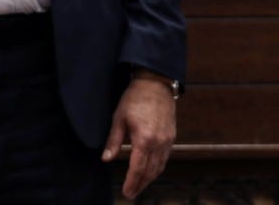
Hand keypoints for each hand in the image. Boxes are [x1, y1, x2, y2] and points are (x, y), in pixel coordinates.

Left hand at [102, 74, 177, 199]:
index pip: (138, 168)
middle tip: (131, 194)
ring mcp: (168, 139)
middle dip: (141, 184)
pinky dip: (158, 167)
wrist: (156, 83)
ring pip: (160, 166)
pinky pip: (165, 157)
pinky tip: (150, 170)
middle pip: (151, 171)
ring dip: (150, 178)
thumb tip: (106, 159)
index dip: (132, 183)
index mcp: (144, 139)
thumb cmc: (134, 99)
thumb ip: (114, 141)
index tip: (126, 193)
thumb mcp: (119, 118)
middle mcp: (159, 142)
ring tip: (140, 185)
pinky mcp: (172, 135)